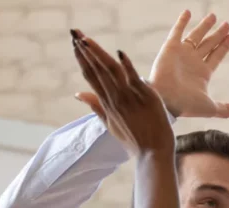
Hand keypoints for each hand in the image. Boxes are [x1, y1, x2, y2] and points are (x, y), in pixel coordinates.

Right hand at [72, 32, 174, 156]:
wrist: (153, 152)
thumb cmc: (133, 139)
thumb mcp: (109, 124)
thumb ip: (95, 105)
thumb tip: (78, 93)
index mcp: (106, 103)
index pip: (90, 76)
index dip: (82, 59)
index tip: (75, 44)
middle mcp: (115, 99)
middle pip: (97, 70)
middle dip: (85, 51)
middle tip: (75, 33)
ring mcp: (130, 97)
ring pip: (111, 71)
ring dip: (99, 54)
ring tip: (87, 39)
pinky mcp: (146, 97)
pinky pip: (134, 79)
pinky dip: (126, 66)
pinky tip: (119, 53)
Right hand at [148, 11, 228, 118]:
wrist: (166, 99)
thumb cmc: (186, 105)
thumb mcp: (210, 107)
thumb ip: (224, 108)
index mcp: (203, 73)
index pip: (216, 56)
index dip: (223, 47)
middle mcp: (193, 62)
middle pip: (208, 44)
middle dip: (217, 35)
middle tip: (226, 25)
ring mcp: (182, 54)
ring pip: (196, 36)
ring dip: (204, 26)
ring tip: (213, 16)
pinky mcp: (170, 48)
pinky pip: (177, 31)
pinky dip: (182, 22)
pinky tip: (188, 12)